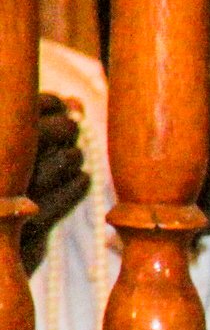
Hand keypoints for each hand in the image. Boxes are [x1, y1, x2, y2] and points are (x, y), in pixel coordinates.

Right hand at [20, 95, 84, 275]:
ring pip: (58, 162)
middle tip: (73, 128)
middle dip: (65, 126)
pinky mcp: (25, 227)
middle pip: (40, 132)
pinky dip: (79, 185)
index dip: (47, 102)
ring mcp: (7, 196)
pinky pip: (66, 195)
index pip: (21, 109)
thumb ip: (42, 127)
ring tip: (74, 156)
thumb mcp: (16, 159)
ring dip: (73, 155)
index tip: (62, 105)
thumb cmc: (4, 195)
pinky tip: (82, 179)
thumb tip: (77, 102)